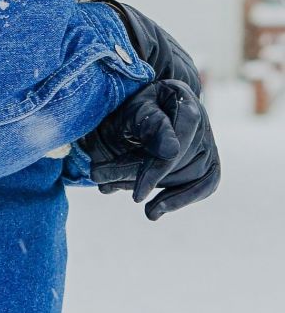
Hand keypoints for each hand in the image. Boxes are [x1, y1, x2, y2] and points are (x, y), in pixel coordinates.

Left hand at [83, 77, 220, 218]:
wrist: (139, 107)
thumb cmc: (131, 105)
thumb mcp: (130, 108)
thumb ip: (147, 124)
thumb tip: (170, 152)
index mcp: (181, 100)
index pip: (176, 142)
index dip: (155, 170)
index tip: (137, 195)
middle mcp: (201, 120)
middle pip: (180, 162)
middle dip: (142, 178)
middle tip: (104, 183)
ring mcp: (207, 141)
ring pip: (189, 176)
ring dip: (154, 190)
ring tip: (118, 192)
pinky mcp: (208, 160)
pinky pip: (206, 184)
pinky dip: (181, 200)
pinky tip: (153, 212)